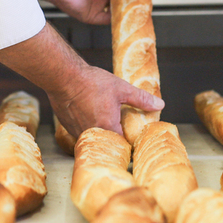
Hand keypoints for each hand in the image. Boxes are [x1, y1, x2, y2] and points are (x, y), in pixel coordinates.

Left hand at [18, 0, 142, 24]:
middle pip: (124, 0)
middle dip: (134, 2)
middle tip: (147, 3)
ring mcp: (100, 6)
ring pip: (118, 11)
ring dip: (127, 12)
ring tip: (140, 12)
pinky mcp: (94, 16)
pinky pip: (108, 21)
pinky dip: (117, 21)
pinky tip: (126, 19)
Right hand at [47, 63, 163, 138]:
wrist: (63, 76)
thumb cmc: (91, 82)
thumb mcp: (121, 88)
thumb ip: (141, 99)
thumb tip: (160, 105)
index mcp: (108, 128)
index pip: (124, 145)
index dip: (130, 141)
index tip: (133, 135)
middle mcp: (92, 135)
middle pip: (108, 143)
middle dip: (115, 136)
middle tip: (119, 124)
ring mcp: (78, 132)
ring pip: (94, 138)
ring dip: (99, 130)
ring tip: (102, 115)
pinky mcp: (68, 127)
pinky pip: (81, 132)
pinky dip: (87, 125)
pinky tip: (88, 112)